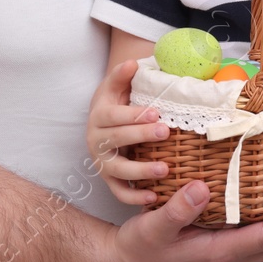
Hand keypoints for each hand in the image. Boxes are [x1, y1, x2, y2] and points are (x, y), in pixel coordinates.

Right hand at [86, 59, 168, 205]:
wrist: (107, 120)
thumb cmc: (118, 100)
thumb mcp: (117, 85)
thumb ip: (123, 74)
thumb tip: (132, 63)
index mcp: (99, 116)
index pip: (112, 116)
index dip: (133, 116)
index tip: (156, 112)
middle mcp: (96, 141)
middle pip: (115, 141)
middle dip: (141, 136)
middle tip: (166, 132)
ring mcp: (102, 162)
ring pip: (117, 170)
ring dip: (140, 171)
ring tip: (164, 169)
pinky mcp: (110, 179)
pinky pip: (119, 192)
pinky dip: (134, 198)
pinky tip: (154, 198)